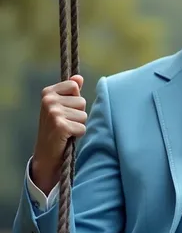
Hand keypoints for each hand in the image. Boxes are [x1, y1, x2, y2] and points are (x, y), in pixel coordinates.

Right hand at [31, 75, 86, 194]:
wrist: (46, 154)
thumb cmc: (56, 129)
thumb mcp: (62, 107)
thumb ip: (70, 92)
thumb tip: (79, 78)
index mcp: (48, 92)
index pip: (74, 86)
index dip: (75, 100)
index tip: (65, 110)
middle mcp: (49, 100)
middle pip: (82, 101)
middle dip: (78, 114)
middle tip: (65, 123)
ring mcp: (54, 112)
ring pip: (84, 115)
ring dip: (78, 125)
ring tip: (66, 130)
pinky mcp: (60, 126)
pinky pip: (82, 127)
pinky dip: (78, 135)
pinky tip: (67, 137)